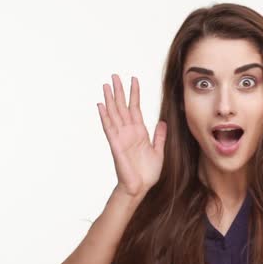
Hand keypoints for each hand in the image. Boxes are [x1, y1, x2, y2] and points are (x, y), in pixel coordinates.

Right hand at [97, 74, 166, 196]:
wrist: (140, 187)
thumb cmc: (147, 173)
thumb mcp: (159, 151)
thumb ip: (159, 136)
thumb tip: (162, 122)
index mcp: (139, 132)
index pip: (135, 108)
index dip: (134, 94)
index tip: (133, 79)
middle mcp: (129, 131)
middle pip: (122, 107)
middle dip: (119, 91)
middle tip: (114, 76)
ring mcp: (121, 137)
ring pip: (114, 114)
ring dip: (110, 99)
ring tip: (106, 85)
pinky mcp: (116, 144)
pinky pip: (109, 128)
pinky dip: (105, 116)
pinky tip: (101, 105)